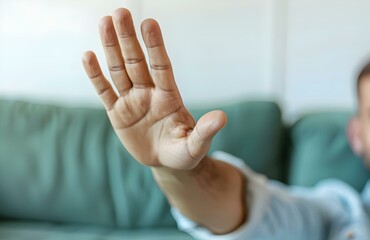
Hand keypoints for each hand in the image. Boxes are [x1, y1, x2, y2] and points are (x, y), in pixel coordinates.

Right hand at [82, 8, 225, 169]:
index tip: (149, 23)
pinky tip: (88, 55)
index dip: (155, 46)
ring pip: (118, 70)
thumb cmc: (185, 152)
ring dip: (111, 48)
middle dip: (128, 38)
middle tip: (120, 12)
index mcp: (169, 97)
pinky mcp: (117, 113)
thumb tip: (222, 118)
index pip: (161, 66)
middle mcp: (149, 93)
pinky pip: (104, 91)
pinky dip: (95, 75)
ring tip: (104, 22)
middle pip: (136, 61)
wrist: (167, 162)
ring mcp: (132, 100)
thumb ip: (205, 131)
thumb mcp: (196, 145)